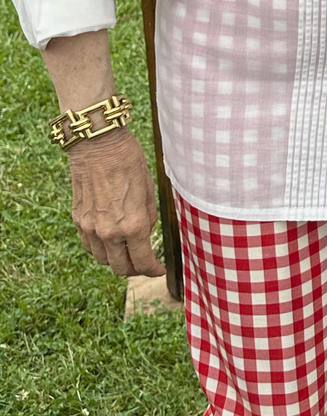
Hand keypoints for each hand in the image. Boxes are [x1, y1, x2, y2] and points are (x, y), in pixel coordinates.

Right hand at [69, 129, 164, 276]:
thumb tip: (145, 235)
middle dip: (135, 270)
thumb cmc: (129, 161)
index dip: (153, 270)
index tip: (159, 270)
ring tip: (128, 253)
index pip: (142, 263)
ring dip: (116, 261)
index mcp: (133, 225)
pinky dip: (100, 249)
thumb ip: (147, 218)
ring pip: (102, 260)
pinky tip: (110, 241)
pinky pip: (88, 245)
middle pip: (121, 268)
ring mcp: (89, 227)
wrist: (98, 144)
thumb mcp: (149, 190)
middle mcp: (108, 231)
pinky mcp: (78, 219)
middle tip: (145, 264)